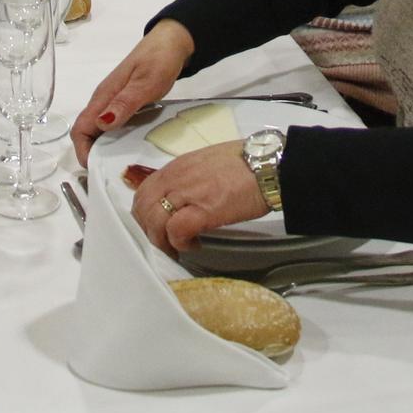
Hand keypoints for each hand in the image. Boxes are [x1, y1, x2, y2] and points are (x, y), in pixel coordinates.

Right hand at [71, 20, 194, 163]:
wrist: (172, 41)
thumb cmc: (159, 59)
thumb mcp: (145, 82)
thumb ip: (124, 102)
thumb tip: (101, 123)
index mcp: (103, 96)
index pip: (80, 128)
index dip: (83, 151)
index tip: (96, 168)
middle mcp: (104, 100)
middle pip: (87, 132)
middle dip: (93, 155)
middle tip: (111, 173)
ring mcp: (114, 101)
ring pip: (100, 131)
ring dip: (105, 149)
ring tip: (122, 166)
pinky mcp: (125, 103)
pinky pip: (114, 126)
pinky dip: (117, 140)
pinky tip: (132, 149)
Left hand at [131, 140, 268, 255]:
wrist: (270, 165)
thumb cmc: (246, 163)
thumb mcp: (208, 163)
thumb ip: (189, 177)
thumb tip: (183, 196)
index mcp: (178, 166)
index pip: (144, 191)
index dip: (145, 213)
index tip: (155, 227)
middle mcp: (177, 177)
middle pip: (143, 207)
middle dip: (148, 230)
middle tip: (163, 243)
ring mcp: (188, 192)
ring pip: (154, 220)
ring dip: (161, 240)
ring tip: (176, 248)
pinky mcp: (204, 209)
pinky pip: (176, 230)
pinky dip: (179, 243)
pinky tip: (193, 246)